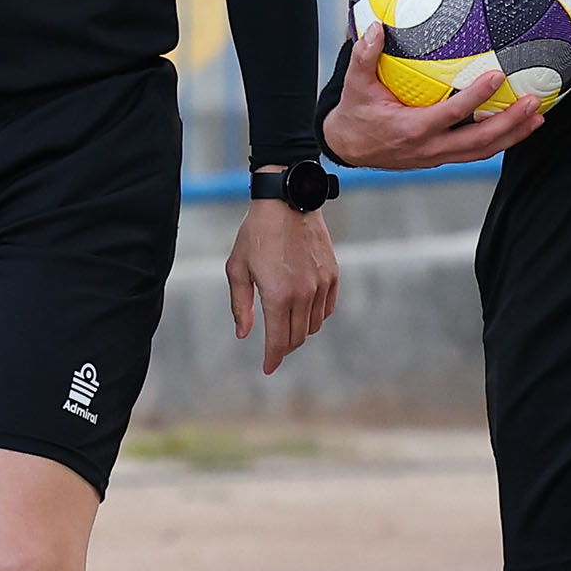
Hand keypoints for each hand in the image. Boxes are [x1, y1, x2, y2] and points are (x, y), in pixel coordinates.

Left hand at [226, 198, 339, 375]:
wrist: (288, 202)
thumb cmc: (256, 234)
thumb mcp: (237, 268)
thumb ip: (240, 304)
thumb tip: (244, 334)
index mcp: (277, 295)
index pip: (278, 341)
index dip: (273, 359)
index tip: (267, 368)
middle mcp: (303, 294)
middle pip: (297, 337)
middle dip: (284, 347)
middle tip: (274, 349)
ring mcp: (321, 285)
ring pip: (314, 325)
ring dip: (300, 332)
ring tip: (287, 327)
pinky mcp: (332, 274)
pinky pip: (327, 308)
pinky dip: (316, 316)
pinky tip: (304, 311)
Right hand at [320, 21, 545, 171]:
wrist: (350, 147)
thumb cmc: (356, 113)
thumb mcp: (355, 85)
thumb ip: (365, 56)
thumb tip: (376, 28)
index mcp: (413, 129)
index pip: (452, 114)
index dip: (476, 98)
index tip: (497, 76)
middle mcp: (431, 147)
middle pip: (479, 140)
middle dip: (510, 123)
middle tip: (533, 102)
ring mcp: (439, 156)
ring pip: (483, 151)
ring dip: (513, 135)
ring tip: (537, 116)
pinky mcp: (443, 158)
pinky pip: (476, 152)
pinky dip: (500, 141)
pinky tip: (518, 126)